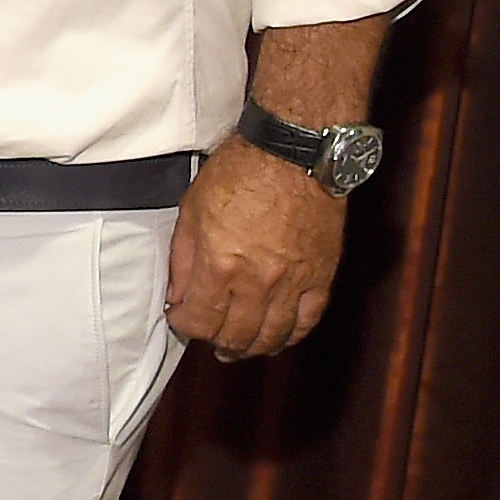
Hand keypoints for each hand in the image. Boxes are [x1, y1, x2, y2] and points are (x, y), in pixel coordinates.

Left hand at [165, 138, 345, 360]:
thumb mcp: (191, 211)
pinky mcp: (321, 275)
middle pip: (236, 335)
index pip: (200, 321)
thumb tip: (178, 296)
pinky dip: (289, 335)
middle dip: (215, 341)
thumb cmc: (239, 173)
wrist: (293, 152)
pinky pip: (307, 321)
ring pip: (272, 336)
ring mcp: (294, 281)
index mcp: (221, 265)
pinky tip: (276, 337)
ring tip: (238, 347)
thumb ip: (182, 261)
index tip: (180, 317)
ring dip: (251, 347)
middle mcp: (259, 281)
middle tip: (208, 337)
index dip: (185, 325)